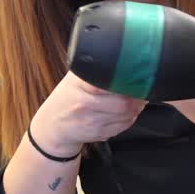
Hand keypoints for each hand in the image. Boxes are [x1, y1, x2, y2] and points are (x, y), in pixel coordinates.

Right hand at [30, 71, 146, 155]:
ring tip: (136, 100)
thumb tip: (122, 59)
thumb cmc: (66, 97)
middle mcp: (84, 104)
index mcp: (79, 85)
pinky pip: (123, 126)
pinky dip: (130, 118)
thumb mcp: (75, 78)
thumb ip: (94, 70)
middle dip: (138, 97)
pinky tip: (127, 112)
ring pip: (127, 115)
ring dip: (137, 108)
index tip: (137, 77)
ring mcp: (91, 121)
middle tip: (142, 90)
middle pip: (123, 102)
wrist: (52, 125)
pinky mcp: (98, 134)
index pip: (110, 82)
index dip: (128, 81)